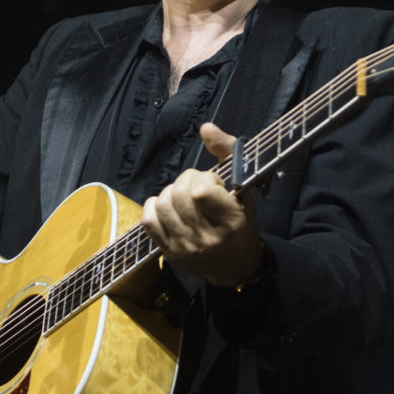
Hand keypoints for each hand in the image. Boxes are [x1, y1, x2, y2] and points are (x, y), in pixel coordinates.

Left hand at [141, 123, 262, 286]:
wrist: (235, 266)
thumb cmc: (241, 222)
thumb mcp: (244, 188)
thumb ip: (227, 152)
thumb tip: (205, 127)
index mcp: (231, 221)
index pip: (200, 191)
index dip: (203, 179)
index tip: (214, 184)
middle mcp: (207, 237)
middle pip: (179, 194)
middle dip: (186, 181)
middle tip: (198, 187)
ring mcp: (185, 246)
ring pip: (163, 204)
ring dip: (171, 193)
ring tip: (185, 198)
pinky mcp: (169, 252)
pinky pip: (148, 220)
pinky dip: (155, 206)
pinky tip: (168, 206)